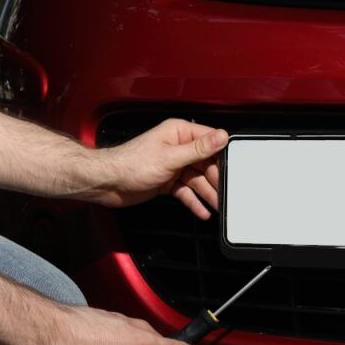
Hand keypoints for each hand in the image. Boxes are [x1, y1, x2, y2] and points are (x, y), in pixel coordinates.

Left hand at [92, 118, 228, 218]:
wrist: (108, 183)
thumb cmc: (131, 164)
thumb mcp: (170, 157)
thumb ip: (198, 149)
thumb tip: (222, 136)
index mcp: (178, 133)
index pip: (209, 140)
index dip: (223, 153)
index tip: (236, 167)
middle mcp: (177, 147)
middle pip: (205, 163)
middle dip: (216, 179)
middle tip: (228, 193)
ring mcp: (172, 166)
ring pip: (197, 179)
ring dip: (207, 193)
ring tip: (219, 206)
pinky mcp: (167, 182)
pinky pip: (186, 191)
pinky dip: (194, 201)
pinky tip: (203, 212)